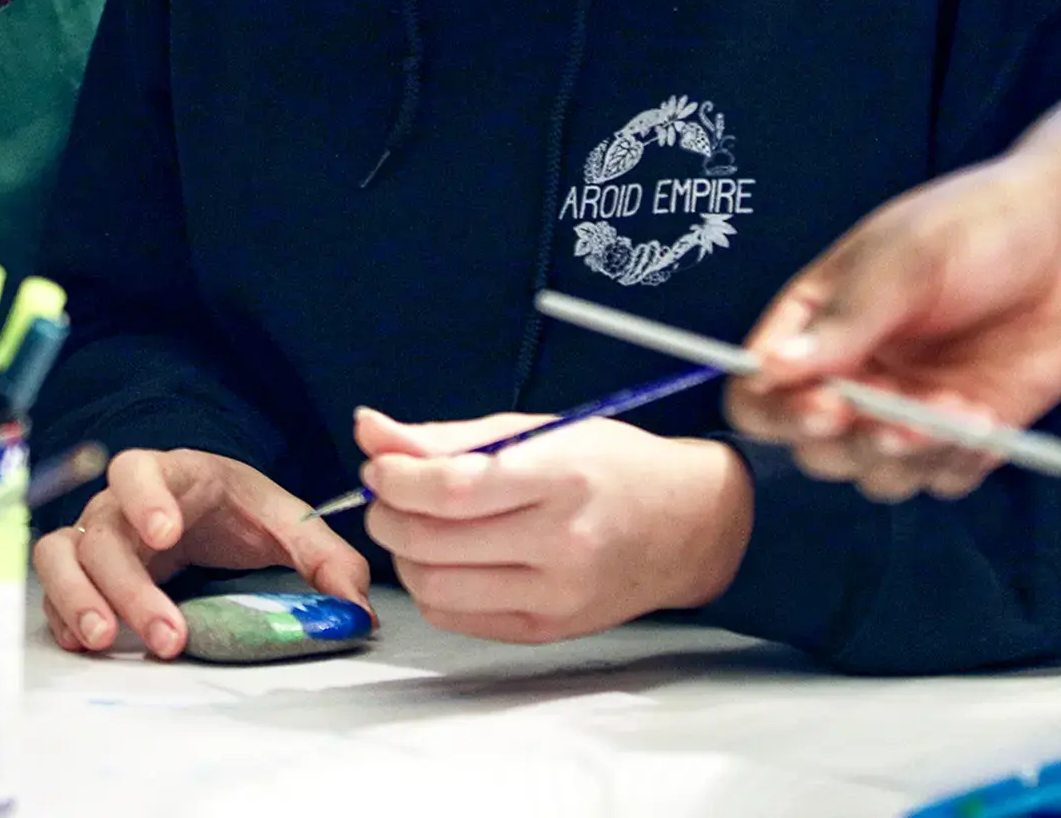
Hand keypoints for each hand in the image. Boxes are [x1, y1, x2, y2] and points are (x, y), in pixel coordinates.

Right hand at [33, 448, 371, 659]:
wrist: (204, 507)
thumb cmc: (234, 507)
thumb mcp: (281, 519)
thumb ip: (322, 554)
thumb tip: (357, 605)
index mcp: (168, 475)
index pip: (137, 470)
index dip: (144, 498)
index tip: (165, 534)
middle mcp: (119, 504)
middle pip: (102, 533)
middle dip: (127, 586)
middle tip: (164, 633)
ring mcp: (94, 538)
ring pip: (59, 558)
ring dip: (77, 598)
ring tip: (105, 641)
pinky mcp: (83, 574)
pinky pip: (52, 590)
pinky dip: (62, 616)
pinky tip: (85, 644)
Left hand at [357, 409, 751, 644]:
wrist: (689, 526)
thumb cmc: (614, 466)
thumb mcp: (539, 429)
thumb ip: (449, 436)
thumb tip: (371, 431)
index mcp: (559, 478)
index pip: (452, 488)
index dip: (396, 478)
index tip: (380, 466)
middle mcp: (560, 543)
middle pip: (433, 542)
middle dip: (386, 515)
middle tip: (385, 493)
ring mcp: (555, 595)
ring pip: (436, 587)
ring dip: (403, 555)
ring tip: (413, 524)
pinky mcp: (547, 630)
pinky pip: (457, 619)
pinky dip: (431, 589)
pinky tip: (443, 559)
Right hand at [725, 149, 1060, 501]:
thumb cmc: (977, 225)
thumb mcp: (902, 258)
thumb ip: (843, 320)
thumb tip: (770, 368)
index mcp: (815, 325)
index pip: (760, 389)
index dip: (777, 410)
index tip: (823, 405)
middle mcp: (853, 375)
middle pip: (813, 448)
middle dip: (848, 442)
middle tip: (892, 420)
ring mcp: (909, 410)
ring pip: (875, 474)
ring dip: (906, 458)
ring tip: (952, 412)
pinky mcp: (967, 435)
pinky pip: (942, 480)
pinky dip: (957, 462)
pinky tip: (984, 418)